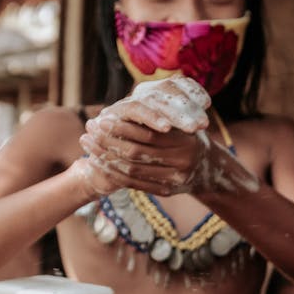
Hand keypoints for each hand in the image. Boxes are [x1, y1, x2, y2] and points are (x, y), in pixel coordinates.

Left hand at [79, 76, 214, 196]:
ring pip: (132, 170)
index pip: (147, 134)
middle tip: (88, 129)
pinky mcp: (167, 191)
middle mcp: (182, 162)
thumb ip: (157, 114)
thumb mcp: (178, 121)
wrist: (207, 167)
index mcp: (185, 141)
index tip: (101, 117)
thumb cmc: (186, 136)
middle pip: (136, 153)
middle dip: (108, 141)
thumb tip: (127, 102)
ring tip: (86, 143)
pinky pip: (134, 183)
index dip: (122, 127)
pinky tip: (96, 162)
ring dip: (105, 157)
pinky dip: (112, 173)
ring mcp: (175, 180)